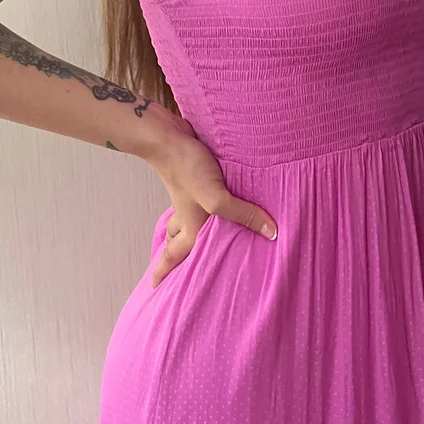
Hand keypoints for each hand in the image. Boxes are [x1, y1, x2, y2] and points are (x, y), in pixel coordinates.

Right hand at [142, 107, 277, 287]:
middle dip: (174, 255)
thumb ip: (242, 214)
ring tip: (198, 239)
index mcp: (189, 226)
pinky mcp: (197, 178)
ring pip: (186, 219)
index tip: (152, 287)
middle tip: (178, 268)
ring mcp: (190, 195)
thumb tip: (271, 233)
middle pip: (177, 240)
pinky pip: (201, 199)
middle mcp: (187, 214)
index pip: (173, 255)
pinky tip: (219, 200)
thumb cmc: (186, 168)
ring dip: (188, 230)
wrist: (169, 136)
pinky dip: (206, 205)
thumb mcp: (216, 196)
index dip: (163, 271)